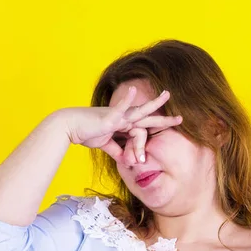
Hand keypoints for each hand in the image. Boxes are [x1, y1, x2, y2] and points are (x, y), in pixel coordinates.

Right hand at [58, 86, 181, 165]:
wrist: (69, 127)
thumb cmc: (85, 133)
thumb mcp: (105, 145)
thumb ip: (117, 151)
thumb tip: (126, 159)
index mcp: (123, 124)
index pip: (143, 128)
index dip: (151, 136)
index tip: (155, 145)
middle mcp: (123, 118)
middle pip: (148, 118)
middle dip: (164, 119)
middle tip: (181, 119)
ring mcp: (117, 116)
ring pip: (139, 110)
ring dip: (154, 103)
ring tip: (167, 95)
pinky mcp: (108, 117)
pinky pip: (119, 107)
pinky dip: (126, 100)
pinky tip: (133, 90)